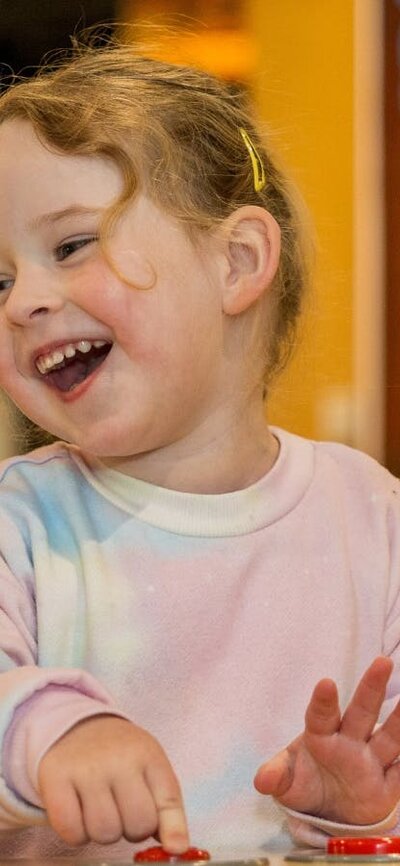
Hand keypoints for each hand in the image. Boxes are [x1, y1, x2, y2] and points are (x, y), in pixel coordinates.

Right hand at [37, 715, 188, 849]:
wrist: (76, 726)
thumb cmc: (119, 755)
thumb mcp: (149, 768)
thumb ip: (166, 807)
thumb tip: (177, 847)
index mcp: (147, 754)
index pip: (168, 798)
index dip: (173, 827)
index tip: (175, 847)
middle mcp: (118, 758)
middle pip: (137, 825)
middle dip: (132, 829)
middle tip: (122, 810)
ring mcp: (85, 767)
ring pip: (104, 832)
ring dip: (104, 832)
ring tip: (100, 809)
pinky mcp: (55, 777)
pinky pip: (71, 831)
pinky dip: (77, 834)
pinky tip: (79, 814)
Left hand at [254, 656, 399, 823]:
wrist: (329, 813)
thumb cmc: (306, 784)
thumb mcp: (288, 784)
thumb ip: (277, 777)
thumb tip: (262, 780)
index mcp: (322, 736)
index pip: (321, 716)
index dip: (323, 702)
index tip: (326, 684)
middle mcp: (350, 742)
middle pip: (362, 712)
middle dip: (371, 688)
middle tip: (382, 661)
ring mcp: (372, 761)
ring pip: (391, 737)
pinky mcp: (389, 785)